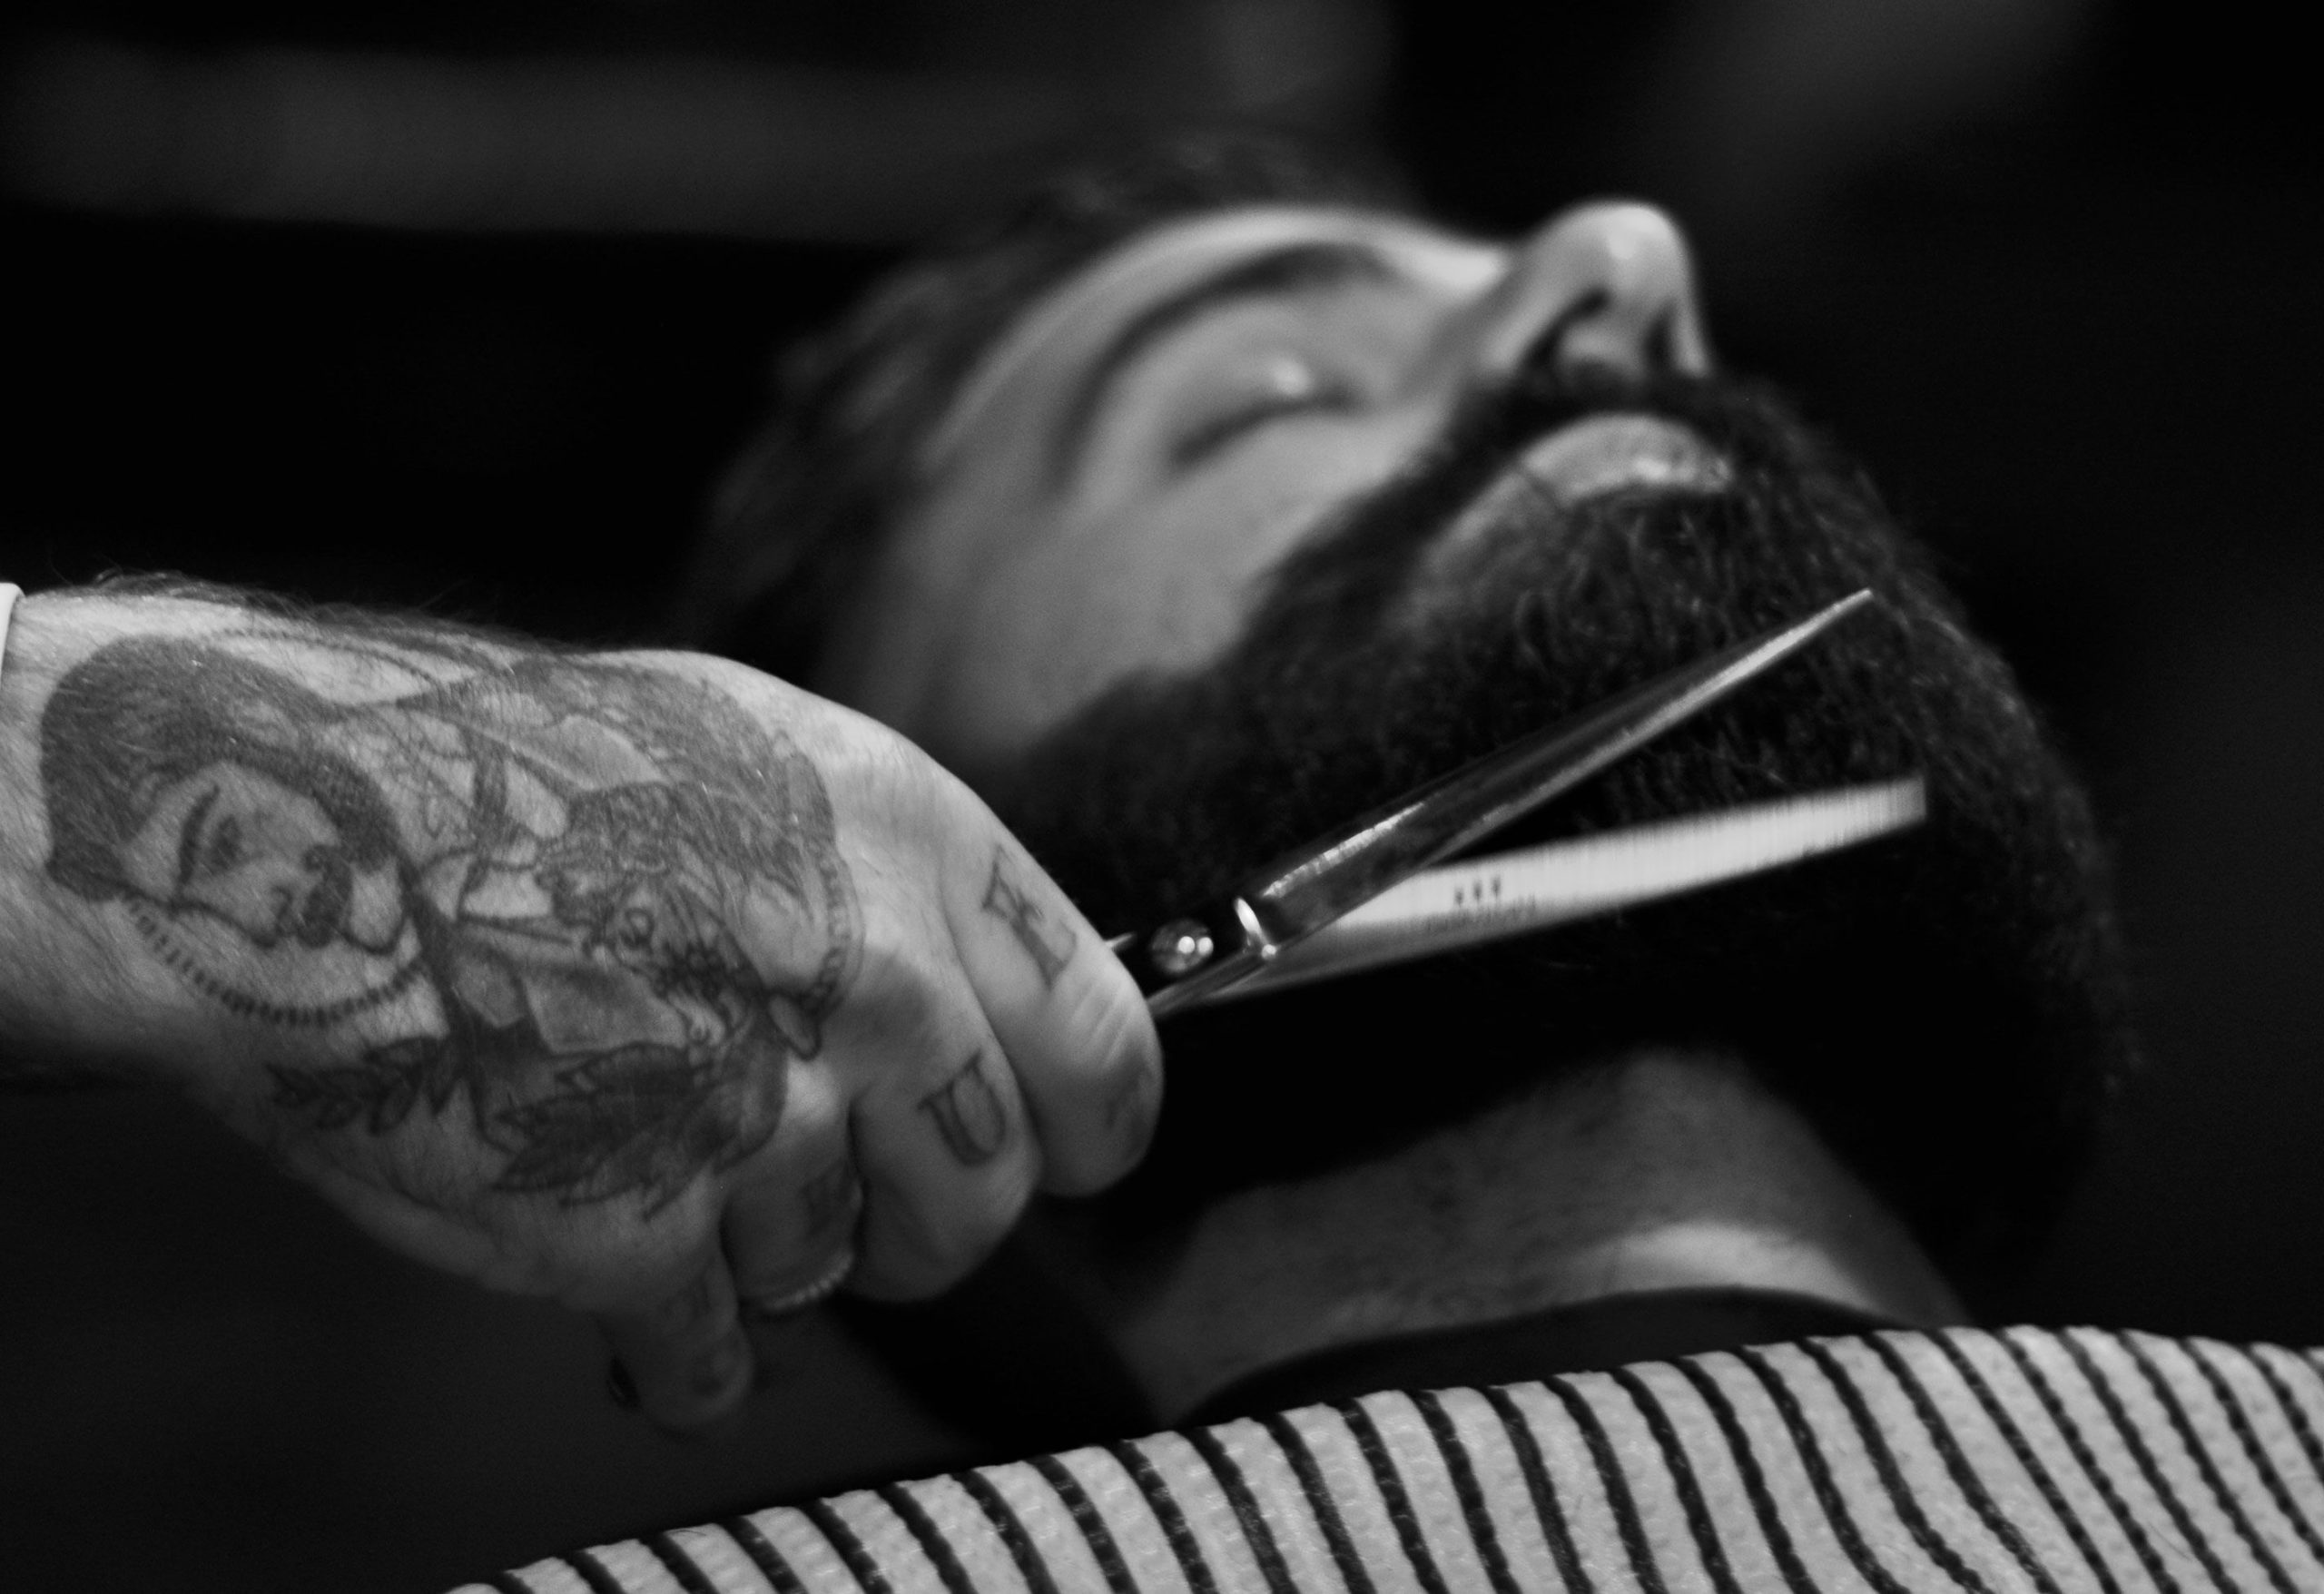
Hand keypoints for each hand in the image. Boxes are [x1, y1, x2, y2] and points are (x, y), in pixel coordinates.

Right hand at [2, 599, 1161, 1431]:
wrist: (288, 832)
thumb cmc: (506, 777)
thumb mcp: (757, 753)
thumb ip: (894, 881)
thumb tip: (980, 995)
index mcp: (917, 844)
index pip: (1105, 1053)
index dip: (1078, 1127)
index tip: (1046, 1149)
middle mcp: (873, 981)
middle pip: (988, 1195)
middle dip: (914, 1214)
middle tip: (823, 1179)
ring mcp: (761, 1115)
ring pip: (834, 1271)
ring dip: (756, 1246)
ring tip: (646, 1140)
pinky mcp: (641, 1236)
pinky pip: (720, 1360)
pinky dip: (669, 1340)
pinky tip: (602, 1245)